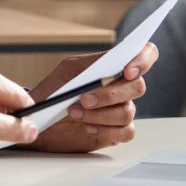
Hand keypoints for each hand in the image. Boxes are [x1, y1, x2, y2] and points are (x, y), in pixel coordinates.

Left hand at [24, 42, 158, 152]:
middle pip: (137, 87)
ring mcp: (121, 109)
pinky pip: (126, 132)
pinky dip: (105, 130)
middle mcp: (122, 87)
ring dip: (99, 114)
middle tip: (84, 99)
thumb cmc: (54, 91)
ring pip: (127, 112)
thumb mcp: (67, 71)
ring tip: (74, 113)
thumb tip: (110, 64)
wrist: (41, 119)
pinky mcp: (118, 132)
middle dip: (109, 94)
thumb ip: (91, 65)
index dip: (143, 60)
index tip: (128, 71)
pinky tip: (87, 127)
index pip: (144, 54)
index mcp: (112, 67)